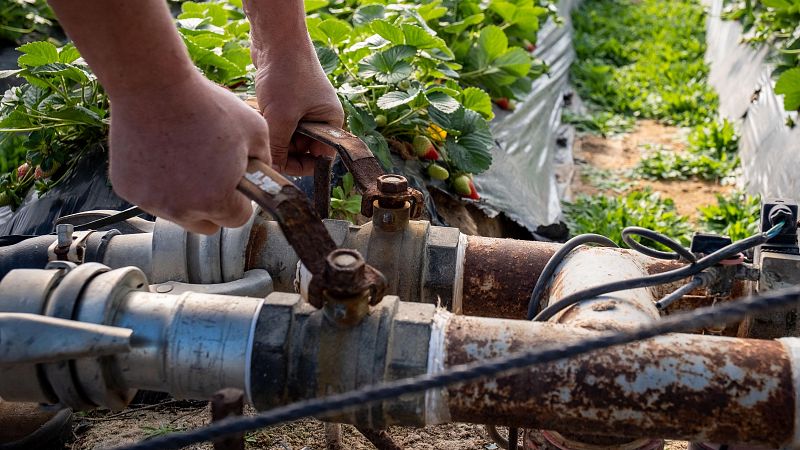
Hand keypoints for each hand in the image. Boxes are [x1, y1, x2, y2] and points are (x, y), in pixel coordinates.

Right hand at [108, 74, 270, 234]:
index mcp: (216, 200)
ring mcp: (150, 201)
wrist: (153, 86)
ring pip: (177, 212)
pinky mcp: (127, 189)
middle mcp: (181, 209)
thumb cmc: (206, 105)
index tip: (236, 185)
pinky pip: (150, 195)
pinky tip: (162, 153)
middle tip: (212, 175)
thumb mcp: (255, 130)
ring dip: (184, 196)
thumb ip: (264, 162)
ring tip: (186, 158)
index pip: (236, 220)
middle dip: (213, 206)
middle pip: (205, 224)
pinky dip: (157, 183)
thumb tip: (262, 177)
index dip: (240, 201)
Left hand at [253, 46, 343, 174]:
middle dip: (282, 148)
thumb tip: (273, 172)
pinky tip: (258, 110)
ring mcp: (303, 108)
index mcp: (331, 123)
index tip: (280, 165)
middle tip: (266, 141)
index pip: (321, 158)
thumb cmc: (288, 74)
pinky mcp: (287, 100)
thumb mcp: (282, 117)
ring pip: (286, 135)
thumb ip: (278, 148)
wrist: (276, 38)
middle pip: (301, 149)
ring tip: (261, 121)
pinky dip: (267, 120)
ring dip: (272, 133)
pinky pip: (278, 121)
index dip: (301, 165)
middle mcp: (320, 117)